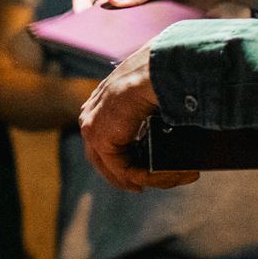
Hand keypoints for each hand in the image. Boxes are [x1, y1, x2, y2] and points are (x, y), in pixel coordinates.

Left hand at [78, 43, 197, 192]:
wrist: (155, 71)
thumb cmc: (159, 77)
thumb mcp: (149, 94)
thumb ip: (147, 111)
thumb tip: (165, 124)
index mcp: (100, 102)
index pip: (106, 138)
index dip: (122, 158)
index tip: (141, 172)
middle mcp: (91, 115)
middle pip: (104, 158)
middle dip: (126, 176)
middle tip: (143, 186)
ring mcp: (92, 128)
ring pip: (114, 167)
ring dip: (141, 178)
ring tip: (166, 180)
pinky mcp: (101, 140)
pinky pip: (122, 169)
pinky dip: (143, 176)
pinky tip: (159, 178)